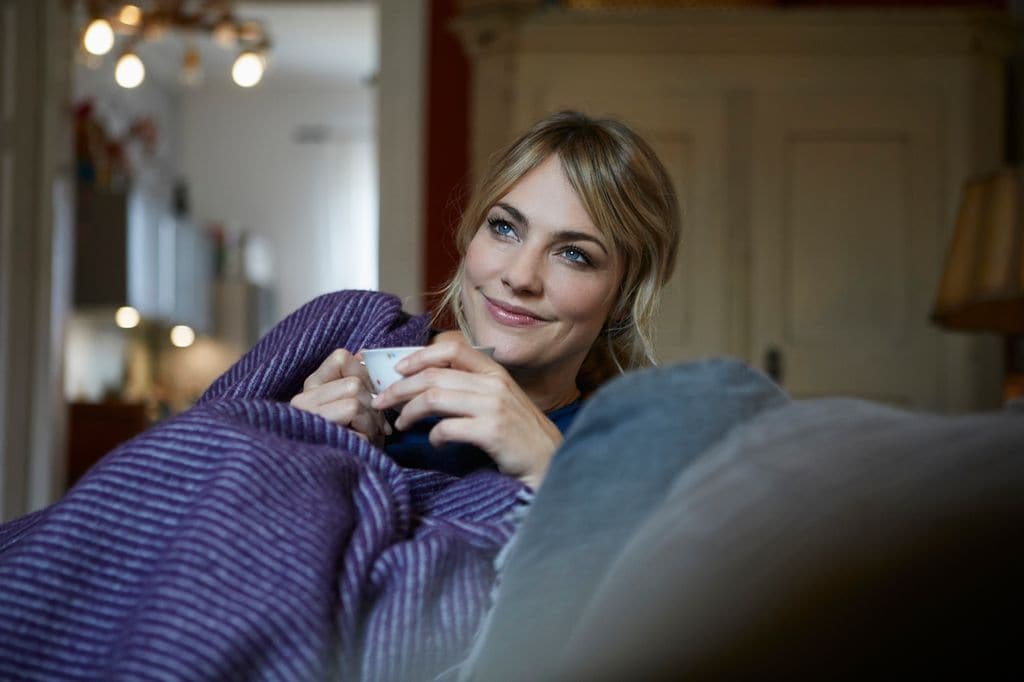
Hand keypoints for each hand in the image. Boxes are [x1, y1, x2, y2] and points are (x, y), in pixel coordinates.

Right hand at [290, 349, 391, 446]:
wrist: (328, 475)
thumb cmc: (346, 432)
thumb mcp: (347, 400)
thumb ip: (352, 377)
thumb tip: (362, 354)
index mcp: (311, 385)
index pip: (342, 358)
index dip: (364, 373)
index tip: (368, 392)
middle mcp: (302, 401)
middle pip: (353, 385)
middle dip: (372, 405)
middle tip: (376, 422)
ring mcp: (308, 423)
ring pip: (355, 405)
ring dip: (371, 424)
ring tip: (369, 434)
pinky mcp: (320, 444)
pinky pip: (359, 435)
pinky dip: (368, 443)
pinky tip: (363, 448)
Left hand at [371, 339, 563, 488]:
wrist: (550, 462)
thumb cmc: (519, 435)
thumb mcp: (499, 401)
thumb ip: (471, 388)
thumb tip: (426, 383)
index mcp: (495, 372)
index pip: (452, 348)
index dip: (420, 355)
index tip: (398, 370)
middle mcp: (494, 384)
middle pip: (433, 376)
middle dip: (399, 388)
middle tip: (381, 402)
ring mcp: (494, 407)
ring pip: (434, 398)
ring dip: (408, 412)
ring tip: (400, 424)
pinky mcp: (492, 432)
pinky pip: (447, 428)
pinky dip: (433, 436)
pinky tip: (436, 443)